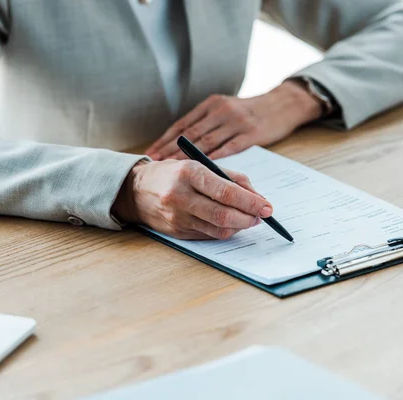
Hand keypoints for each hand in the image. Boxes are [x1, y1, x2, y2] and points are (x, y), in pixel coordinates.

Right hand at [112, 160, 272, 239]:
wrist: (136, 190)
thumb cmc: (174, 174)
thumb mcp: (199, 165)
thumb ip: (230, 178)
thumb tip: (257, 196)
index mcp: (188, 173)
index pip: (226, 192)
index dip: (250, 201)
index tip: (266, 206)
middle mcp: (180, 196)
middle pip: (223, 215)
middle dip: (249, 218)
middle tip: (262, 216)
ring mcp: (177, 217)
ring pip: (218, 229)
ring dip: (239, 226)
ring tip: (249, 219)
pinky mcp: (177, 232)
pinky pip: (208, 235)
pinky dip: (225, 231)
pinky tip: (230, 224)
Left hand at [146, 80, 321, 159]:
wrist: (283, 105)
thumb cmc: (251, 112)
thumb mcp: (226, 109)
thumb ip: (208, 122)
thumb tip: (183, 143)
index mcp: (211, 104)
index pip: (183, 124)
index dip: (166, 139)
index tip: (151, 152)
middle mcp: (221, 111)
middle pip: (190, 134)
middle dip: (170, 150)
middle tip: (154, 164)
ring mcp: (236, 122)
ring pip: (207, 142)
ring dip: (188, 158)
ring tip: (172, 171)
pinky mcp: (250, 134)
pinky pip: (228, 149)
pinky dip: (214, 160)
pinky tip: (202, 171)